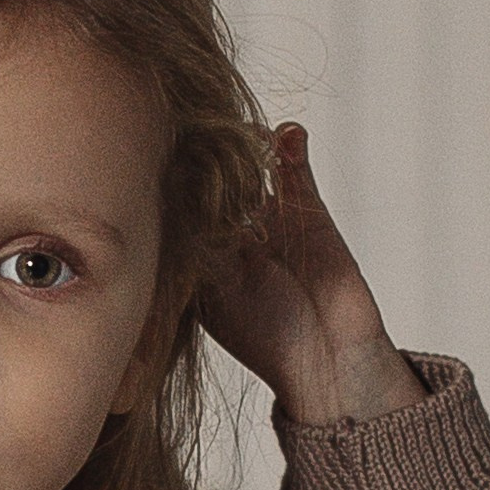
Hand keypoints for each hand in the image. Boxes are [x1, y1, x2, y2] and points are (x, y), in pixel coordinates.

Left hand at [199, 125, 423, 428]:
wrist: (331, 358)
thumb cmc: (269, 340)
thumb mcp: (219, 298)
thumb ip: (201, 255)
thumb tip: (176, 211)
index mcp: (202, 257)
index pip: (181, 211)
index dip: (172, 188)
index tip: (158, 158)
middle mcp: (232, 234)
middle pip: (214, 185)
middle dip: (206, 161)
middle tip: (196, 132)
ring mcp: (270, 219)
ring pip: (253, 172)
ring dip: (247, 150)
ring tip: (242, 132)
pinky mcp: (309, 212)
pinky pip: (296, 173)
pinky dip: (291, 150)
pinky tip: (287, 133)